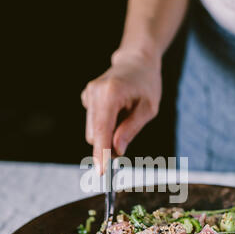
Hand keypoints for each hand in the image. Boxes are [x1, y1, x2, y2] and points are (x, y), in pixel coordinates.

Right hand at [81, 50, 161, 173]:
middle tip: (124, 146)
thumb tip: (116, 151)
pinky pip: (93, 123)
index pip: (102, 130)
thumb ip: (131, 129)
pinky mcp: (86, 98)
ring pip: (92, 131)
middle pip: (95, 134)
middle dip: (107, 146)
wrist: (136, 61)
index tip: (101, 172)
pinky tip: (117, 113)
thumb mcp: (148, 108)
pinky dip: (104, 126)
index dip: (101, 153)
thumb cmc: (146, 84)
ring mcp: (88, 95)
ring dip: (107, 135)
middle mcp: (94, 93)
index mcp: (110, 94)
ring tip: (125, 119)